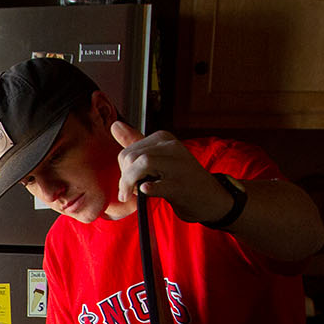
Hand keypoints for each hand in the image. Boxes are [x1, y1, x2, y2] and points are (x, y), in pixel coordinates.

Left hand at [110, 121, 232, 224]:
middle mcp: (171, 146)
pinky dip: (149, 188)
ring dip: (131, 184)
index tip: (133, 182)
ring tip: (137, 195)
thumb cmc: (179, 178)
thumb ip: (135, 142)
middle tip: (133, 192)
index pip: (127, 151)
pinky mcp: (181, 185)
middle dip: (125, 178)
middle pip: (130, 158)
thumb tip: (114, 125)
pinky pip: (158, 184)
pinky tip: (146, 191)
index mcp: (163, 138)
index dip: (124, 171)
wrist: (210, 198)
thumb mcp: (158, 156)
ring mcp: (178, 165)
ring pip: (141, 164)